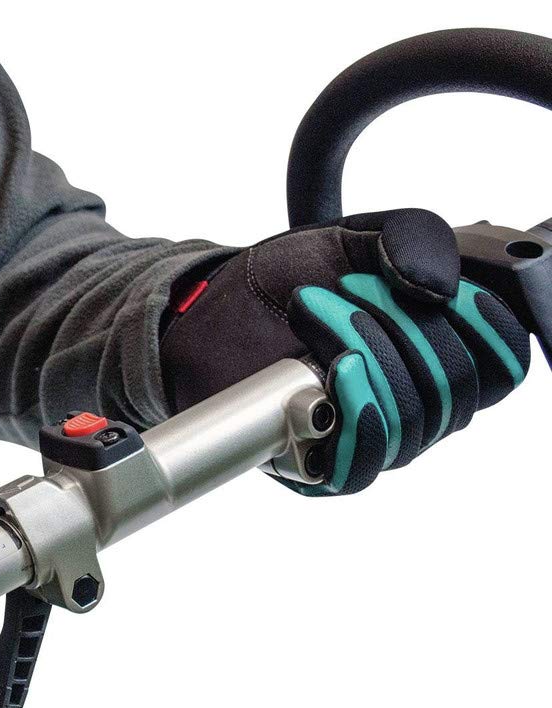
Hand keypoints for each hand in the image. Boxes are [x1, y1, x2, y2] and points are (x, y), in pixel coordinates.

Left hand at [160, 209, 530, 494]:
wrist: (208, 312)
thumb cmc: (283, 283)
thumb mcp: (351, 239)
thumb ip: (409, 240)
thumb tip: (442, 288)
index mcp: (437, 353)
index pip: (502, 365)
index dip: (487, 328)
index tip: (448, 290)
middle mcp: (414, 404)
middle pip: (456, 389)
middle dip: (406, 327)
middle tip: (348, 288)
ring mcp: (370, 438)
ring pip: (412, 422)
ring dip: (370, 354)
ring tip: (317, 310)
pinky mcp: (322, 466)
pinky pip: (364, 464)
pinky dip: (357, 413)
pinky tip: (335, 370)